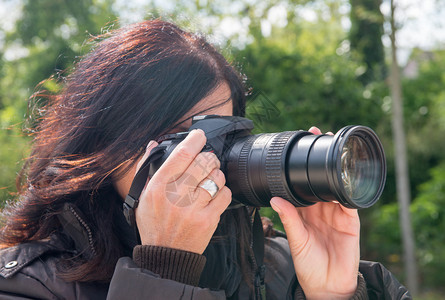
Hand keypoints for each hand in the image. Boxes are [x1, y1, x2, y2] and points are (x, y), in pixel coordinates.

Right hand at [134, 129, 231, 253]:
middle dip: (209, 157)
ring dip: (216, 174)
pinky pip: (225, 195)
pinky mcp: (208, 220)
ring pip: (216, 177)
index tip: (199, 135)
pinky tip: (214, 193)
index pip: (181, 154)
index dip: (194, 140)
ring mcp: (194, 209)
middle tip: (208, 160)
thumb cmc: (154, 224)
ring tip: (210, 178)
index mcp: (158, 187)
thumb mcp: (142, 196)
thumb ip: (146, 167)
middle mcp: (176, 196)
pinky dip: (223, 190)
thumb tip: (153, 144)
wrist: (165, 255)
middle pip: (204, 162)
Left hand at [270, 126, 359, 299]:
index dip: (299, 166)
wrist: (328, 285)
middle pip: (320, 178)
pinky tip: (346, 175)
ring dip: (336, 166)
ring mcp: (336, 212)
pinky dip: (348, 188)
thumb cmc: (308, 264)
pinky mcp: (351, 220)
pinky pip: (350, 200)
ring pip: (336, 184)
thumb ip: (289, 220)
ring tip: (333, 146)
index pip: (301, 183)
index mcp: (304, 211)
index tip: (297, 147)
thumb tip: (274, 199)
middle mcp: (320, 208)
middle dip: (319, 157)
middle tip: (318, 134)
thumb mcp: (296, 241)